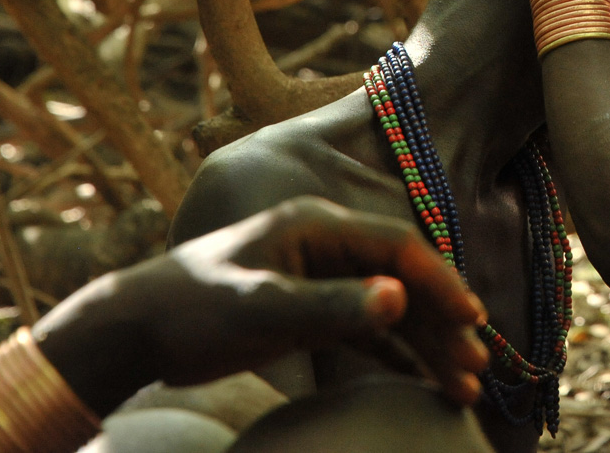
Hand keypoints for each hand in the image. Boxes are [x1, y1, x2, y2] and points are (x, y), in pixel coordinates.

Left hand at [34, 198, 489, 416]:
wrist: (133, 328)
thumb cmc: (192, 309)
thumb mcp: (262, 309)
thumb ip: (332, 305)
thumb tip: (401, 298)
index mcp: (319, 226)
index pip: (399, 247)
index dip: (441, 281)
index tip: (472, 319)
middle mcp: (327, 245)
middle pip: (404, 281)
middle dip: (443, 325)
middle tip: (476, 365)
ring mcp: (321, 277)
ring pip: (392, 310)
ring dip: (428, 345)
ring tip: (463, 385)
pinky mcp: (311, 310)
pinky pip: (369, 330)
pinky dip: (399, 355)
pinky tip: (428, 380)